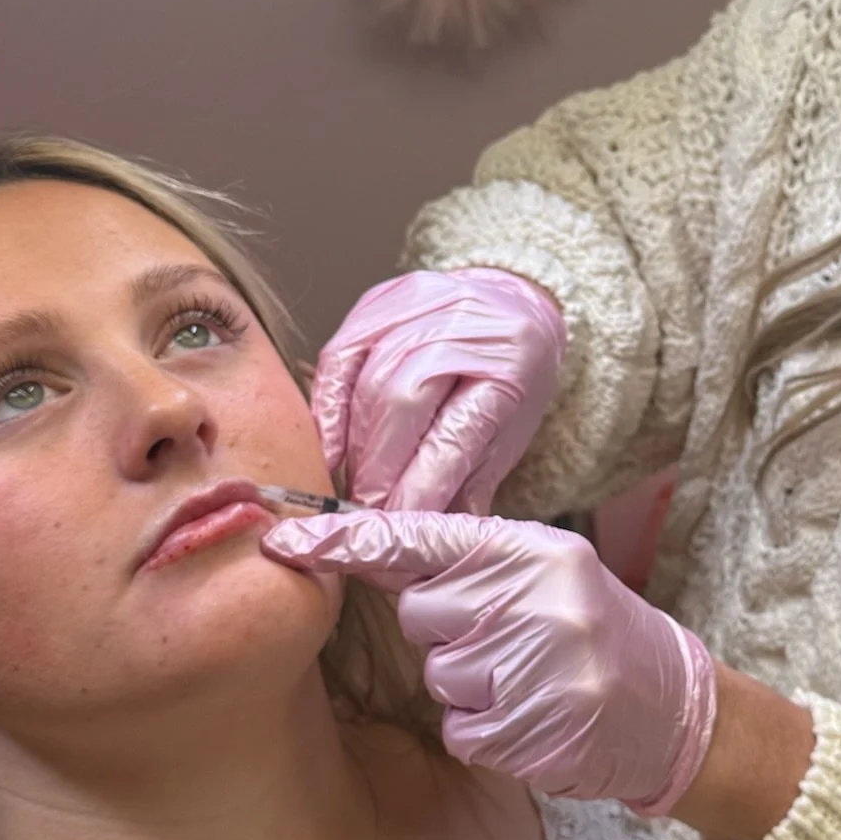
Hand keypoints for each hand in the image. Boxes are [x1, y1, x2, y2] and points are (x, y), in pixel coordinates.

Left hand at [263, 508, 715, 815]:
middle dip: (450, 633)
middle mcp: (535, 600)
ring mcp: (536, 668)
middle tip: (511, 640)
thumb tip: (370, 545)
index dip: (345, 541)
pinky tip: (536, 718)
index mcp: (533, 550)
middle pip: (421, 614)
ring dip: (472, 687)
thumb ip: (470, 561)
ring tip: (533, 680)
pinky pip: (463, 729)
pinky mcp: (532, 732)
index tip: (283, 543)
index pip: (420, 538)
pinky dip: (488, 731)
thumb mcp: (546, 571)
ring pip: (440, 676)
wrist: (675, 708)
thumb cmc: (596, 630)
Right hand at [311, 270, 565, 512]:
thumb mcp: (511, 432)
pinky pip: (339, 356)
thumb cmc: (511, 377)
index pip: (456, 433)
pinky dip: (329, 408)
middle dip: (380, 469)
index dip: (421, 486)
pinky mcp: (379, 298)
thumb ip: (469, 482)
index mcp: (511, 360)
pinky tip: (331, 448)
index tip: (399, 526)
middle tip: (369, 513)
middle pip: (403, 402)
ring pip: (367, 382)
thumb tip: (428, 541)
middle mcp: (464, 322)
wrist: (510, 301)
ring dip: (356, 446)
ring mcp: (418, 302)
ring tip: (356, 487)